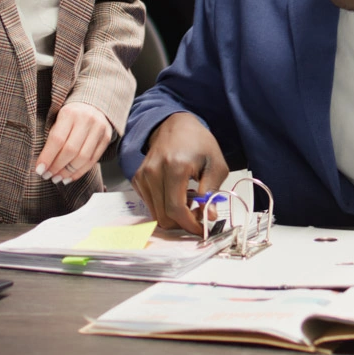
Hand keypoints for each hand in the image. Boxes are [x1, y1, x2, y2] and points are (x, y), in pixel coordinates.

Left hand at [35, 102, 112, 184]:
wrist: (93, 103)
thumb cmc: (70, 114)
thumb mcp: (58, 118)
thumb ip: (52, 137)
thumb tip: (42, 164)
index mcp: (70, 113)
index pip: (57, 139)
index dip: (47, 157)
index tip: (39, 169)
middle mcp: (86, 119)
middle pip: (71, 150)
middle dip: (57, 167)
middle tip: (47, 175)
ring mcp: (99, 128)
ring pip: (83, 158)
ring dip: (68, 172)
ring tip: (58, 178)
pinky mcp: (106, 137)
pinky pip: (93, 160)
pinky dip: (80, 172)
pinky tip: (70, 176)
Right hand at [130, 112, 228, 235]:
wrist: (176, 125)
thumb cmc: (198, 142)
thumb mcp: (215, 164)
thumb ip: (212, 191)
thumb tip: (208, 216)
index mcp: (175, 166)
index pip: (176, 209)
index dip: (189, 225)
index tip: (202, 229)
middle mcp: (154, 171)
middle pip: (164, 215)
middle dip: (182, 222)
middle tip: (197, 214)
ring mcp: (143, 175)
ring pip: (155, 213)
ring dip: (173, 215)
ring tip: (188, 201)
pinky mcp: (138, 178)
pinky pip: (150, 204)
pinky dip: (163, 207)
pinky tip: (175, 194)